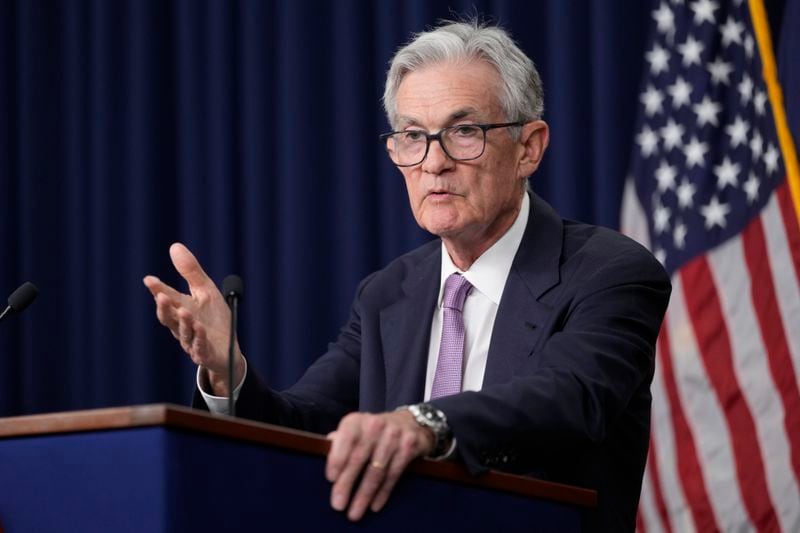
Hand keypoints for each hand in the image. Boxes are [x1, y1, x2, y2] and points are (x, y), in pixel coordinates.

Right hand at [143, 242, 243, 394]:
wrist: (228, 348)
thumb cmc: (214, 319)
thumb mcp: (205, 291)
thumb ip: (190, 272)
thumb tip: (174, 246)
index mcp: (181, 310)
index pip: (167, 299)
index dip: (158, 290)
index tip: (149, 279)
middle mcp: (182, 327)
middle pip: (169, 318)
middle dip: (165, 307)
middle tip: (161, 295)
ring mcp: (193, 342)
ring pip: (184, 333)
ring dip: (184, 322)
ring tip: (184, 310)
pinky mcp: (205, 354)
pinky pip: (201, 347)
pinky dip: (200, 337)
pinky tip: (201, 327)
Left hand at [325, 410, 434, 520]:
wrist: (408, 423)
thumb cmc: (372, 432)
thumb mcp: (355, 430)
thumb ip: (340, 441)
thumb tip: (325, 450)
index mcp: (356, 421)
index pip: (346, 439)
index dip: (338, 458)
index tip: (331, 479)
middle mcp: (375, 425)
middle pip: (359, 458)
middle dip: (347, 483)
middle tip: (338, 504)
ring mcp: (394, 435)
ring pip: (377, 470)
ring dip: (364, 494)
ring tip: (355, 512)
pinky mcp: (409, 446)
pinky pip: (393, 474)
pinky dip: (383, 492)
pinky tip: (374, 505)